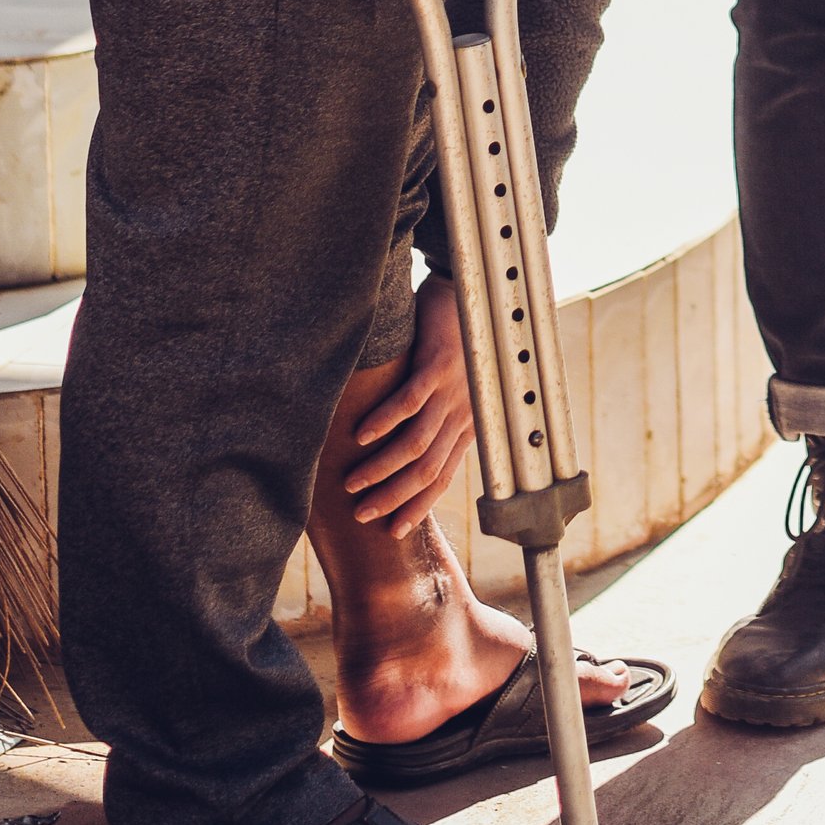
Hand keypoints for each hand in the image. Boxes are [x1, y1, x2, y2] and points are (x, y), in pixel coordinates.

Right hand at [344, 275, 475, 535]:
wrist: (472, 292)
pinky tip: (360, 435)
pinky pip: (410, 400)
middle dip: (394, 498)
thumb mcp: (451, 387)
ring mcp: (453, 389)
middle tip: (362, 515)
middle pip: (428, 470)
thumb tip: (401, 453)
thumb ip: (433, 418)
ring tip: (352, 483)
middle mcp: (464, 413)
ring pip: (417, 443)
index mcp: (466, 424)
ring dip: (383, 469)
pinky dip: (384, 422)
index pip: (443, 478)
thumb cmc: (456, 340)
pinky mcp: (440, 362)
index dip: (418, 507)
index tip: (392, 532)